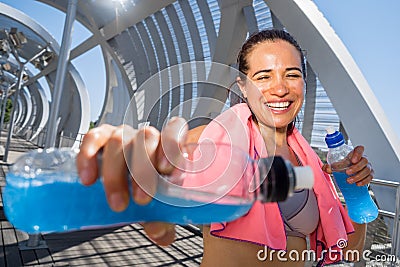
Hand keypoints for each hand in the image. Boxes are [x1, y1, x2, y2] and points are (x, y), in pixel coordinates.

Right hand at [76, 117, 187, 245]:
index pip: (175, 131)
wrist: (127, 190)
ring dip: (115, 174)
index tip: (166, 170)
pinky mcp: (101, 137)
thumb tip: (157, 230)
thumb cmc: (147, 193)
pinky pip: (94, 138)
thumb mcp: (159, 210)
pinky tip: (89, 179)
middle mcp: (147, 137)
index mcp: (168, 147)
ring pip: (119, 141)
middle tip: (140, 200)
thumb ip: (163, 220)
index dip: (172, 145)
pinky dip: (88, 157)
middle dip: (143, 170)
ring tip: (117, 203)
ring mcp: (124, 135)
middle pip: (147, 137)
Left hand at [322, 145, 373, 185]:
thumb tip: (327, 168)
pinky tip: (358, 184)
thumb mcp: (337, 165)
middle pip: (364, 160)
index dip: (358, 153)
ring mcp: (367, 166)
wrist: (349, 173)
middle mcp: (363, 159)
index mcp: (355, 154)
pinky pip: (370, 177)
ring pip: (367, 170)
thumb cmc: (344, 166)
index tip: (352, 160)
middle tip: (347, 172)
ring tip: (349, 180)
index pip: (359, 149)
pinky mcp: (370, 174)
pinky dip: (364, 181)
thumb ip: (330, 166)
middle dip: (356, 167)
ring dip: (358, 176)